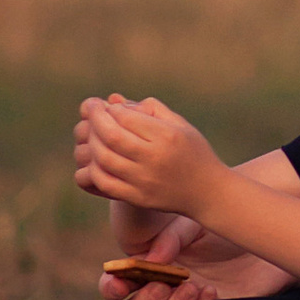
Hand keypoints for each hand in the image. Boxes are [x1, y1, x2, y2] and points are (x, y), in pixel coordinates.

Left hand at [77, 93, 222, 221]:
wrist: (208, 192)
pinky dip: (94, 168)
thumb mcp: (181, 125)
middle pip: (111, 137)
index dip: (110, 109)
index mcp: (167, 136)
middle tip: (90, 112)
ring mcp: (145, 181)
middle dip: (95, 121)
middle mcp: (155, 159)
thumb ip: (151, 109)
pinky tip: (96, 158)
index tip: (106, 105)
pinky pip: (105, 183)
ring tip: (92, 133)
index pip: (127, 118)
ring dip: (92, 143)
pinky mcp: (138, 198)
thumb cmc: (194, 152)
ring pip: (104, 160)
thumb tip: (115, 101)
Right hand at [99, 218, 288, 299]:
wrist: (266, 237)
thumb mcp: (197, 222)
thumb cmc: (224, 225)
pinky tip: (211, 292)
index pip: (117, 283)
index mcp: (149, 267)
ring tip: (192, 287)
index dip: (112, 284)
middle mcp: (161, 292)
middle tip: (159, 288)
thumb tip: (152, 258)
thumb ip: (172, 236)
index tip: (120, 280)